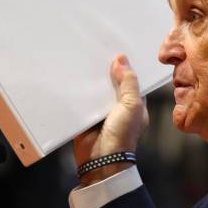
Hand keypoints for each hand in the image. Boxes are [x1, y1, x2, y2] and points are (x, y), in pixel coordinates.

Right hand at [73, 55, 147, 186]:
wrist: (101, 159)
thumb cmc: (123, 134)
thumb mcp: (132, 105)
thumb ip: (128, 82)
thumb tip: (121, 59)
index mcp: (135, 103)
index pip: (132, 80)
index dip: (126, 66)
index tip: (117, 48)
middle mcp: (119, 106)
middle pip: (112, 83)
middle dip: (106, 70)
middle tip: (97, 48)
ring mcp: (102, 111)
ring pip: (97, 90)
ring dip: (91, 79)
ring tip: (83, 56)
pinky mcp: (86, 116)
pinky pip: (82, 99)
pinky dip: (78, 90)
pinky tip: (72, 74)